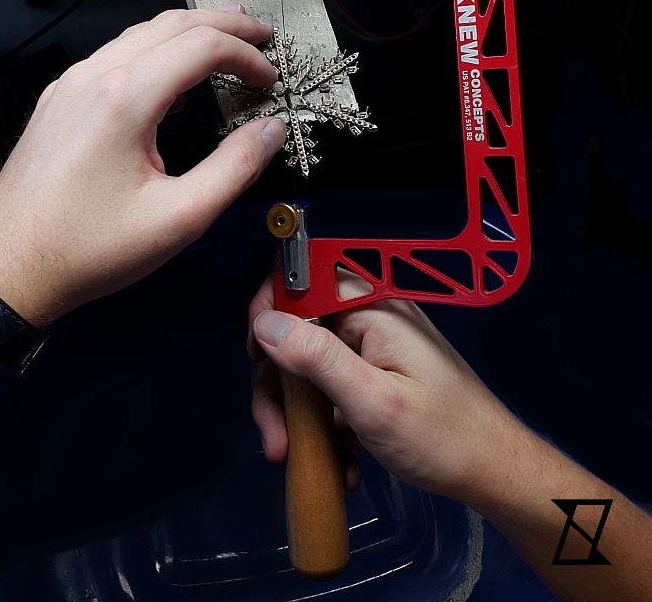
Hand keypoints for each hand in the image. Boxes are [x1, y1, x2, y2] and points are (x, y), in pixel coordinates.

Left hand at [0, 7, 285, 325]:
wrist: (6, 270)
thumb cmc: (87, 249)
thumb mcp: (179, 217)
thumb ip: (235, 168)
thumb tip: (271, 129)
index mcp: (123, 98)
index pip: (201, 46)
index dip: (246, 54)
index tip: (271, 78)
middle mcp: (92, 78)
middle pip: (170, 24)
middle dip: (223, 24)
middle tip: (260, 33)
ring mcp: (69, 86)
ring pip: (138, 35)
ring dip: (186, 32)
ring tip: (223, 39)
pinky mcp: (57, 103)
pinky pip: (113, 57)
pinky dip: (154, 52)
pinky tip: (171, 75)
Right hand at [249, 276, 529, 506]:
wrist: (494, 474)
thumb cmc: (441, 437)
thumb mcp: (372, 402)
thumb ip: (317, 358)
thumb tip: (265, 323)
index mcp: (373, 307)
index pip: (305, 277)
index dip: (272, 308)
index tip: (258, 356)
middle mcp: (370, 319)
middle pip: (298, 330)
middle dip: (279, 384)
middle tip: (275, 436)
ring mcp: (372, 350)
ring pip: (308, 366)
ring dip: (296, 414)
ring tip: (296, 457)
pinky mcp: (374, 378)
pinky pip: (331, 389)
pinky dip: (324, 424)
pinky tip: (338, 461)